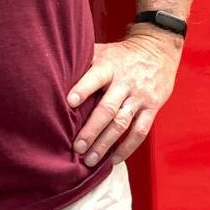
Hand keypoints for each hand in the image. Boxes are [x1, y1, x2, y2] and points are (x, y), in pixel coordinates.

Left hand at [68, 26, 182, 167]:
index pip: (96, 77)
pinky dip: (127, 148)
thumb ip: (83, 64)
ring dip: (105, 144)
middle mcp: (125, 82)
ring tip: (90, 160)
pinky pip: (140, 131)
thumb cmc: (122, 54)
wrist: (158, 49)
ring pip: (122, 123)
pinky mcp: (152, 107)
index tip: (69, 102)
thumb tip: (52, 75)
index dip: (83, 89)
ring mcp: (140, 96)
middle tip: (77, 148)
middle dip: (91, 130)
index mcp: (110, 66)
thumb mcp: (103, 51)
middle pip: (108, 108)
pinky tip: (113, 160)